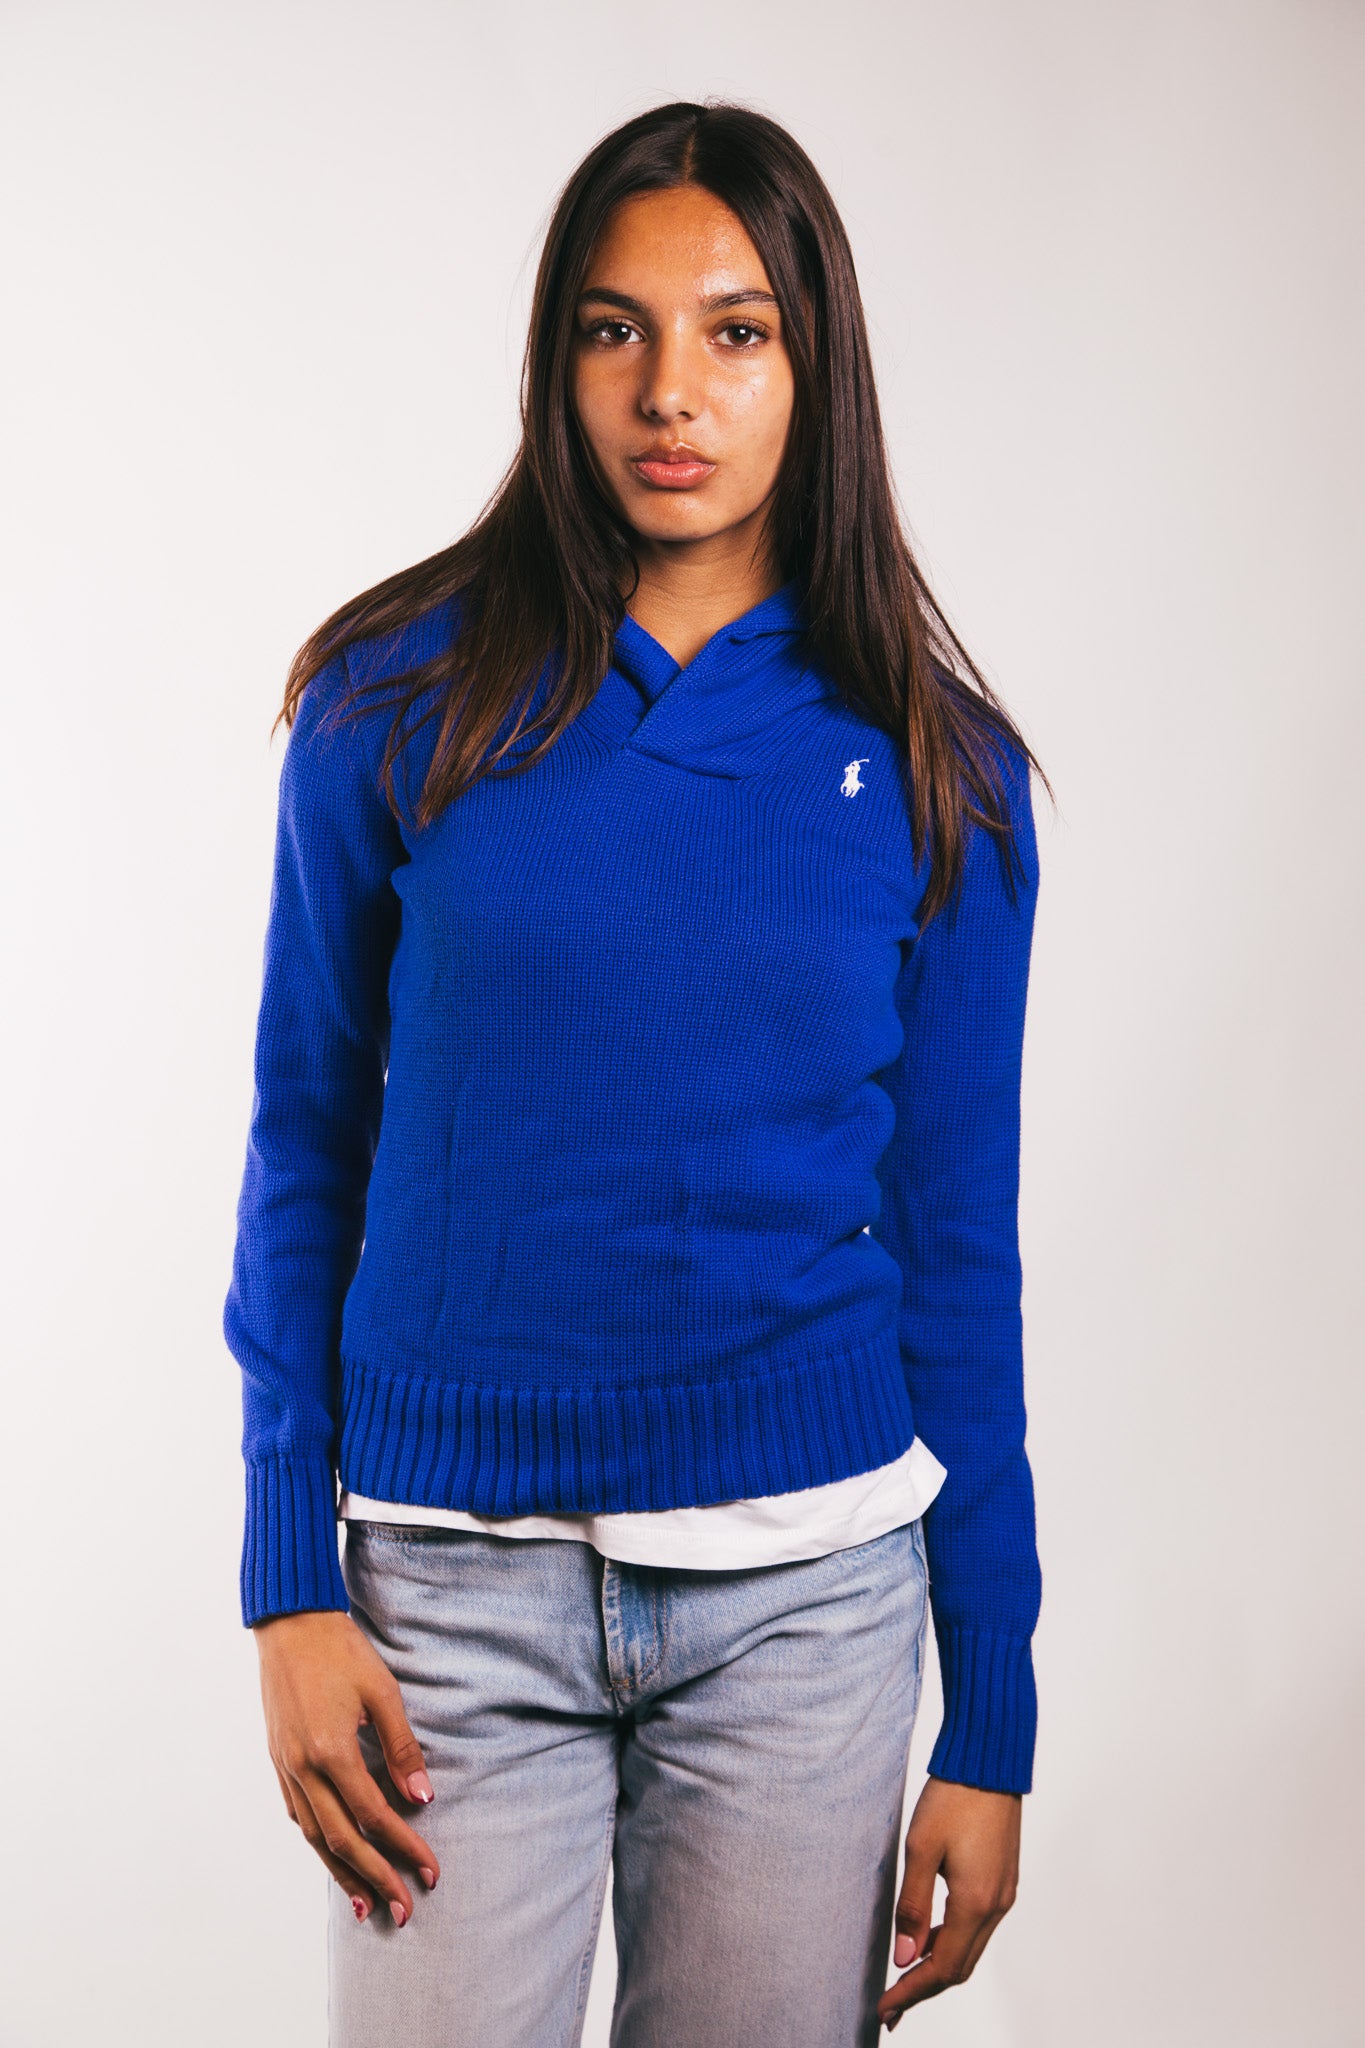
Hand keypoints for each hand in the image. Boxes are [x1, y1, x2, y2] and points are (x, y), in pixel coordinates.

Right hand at [254, 1609, 440, 1927]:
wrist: (290, 1624)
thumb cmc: (341, 1651)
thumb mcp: (383, 1692)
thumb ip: (402, 1747)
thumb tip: (422, 1797)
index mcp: (332, 1751)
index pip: (375, 1815)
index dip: (405, 1847)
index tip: (430, 1871)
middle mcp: (303, 1768)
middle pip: (343, 1840)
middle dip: (377, 1877)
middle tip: (405, 1908)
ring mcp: (286, 1768)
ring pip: (315, 1836)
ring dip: (342, 1873)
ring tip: (367, 1904)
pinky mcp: (278, 1761)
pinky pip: (299, 1815)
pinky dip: (319, 1842)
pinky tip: (334, 1856)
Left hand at [877, 1776, 1020, 2028]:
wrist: (990, 1762)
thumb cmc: (953, 1797)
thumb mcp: (921, 1848)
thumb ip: (912, 1905)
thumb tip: (905, 1957)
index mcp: (975, 1903)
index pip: (943, 1968)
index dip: (912, 1992)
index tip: (885, 2009)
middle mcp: (995, 1906)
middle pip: (960, 1967)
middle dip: (924, 1988)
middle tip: (891, 2004)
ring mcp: (1003, 1894)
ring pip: (970, 1948)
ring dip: (938, 1966)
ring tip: (904, 1975)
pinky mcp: (1002, 1880)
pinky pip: (976, 1927)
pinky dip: (950, 1941)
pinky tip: (926, 1935)